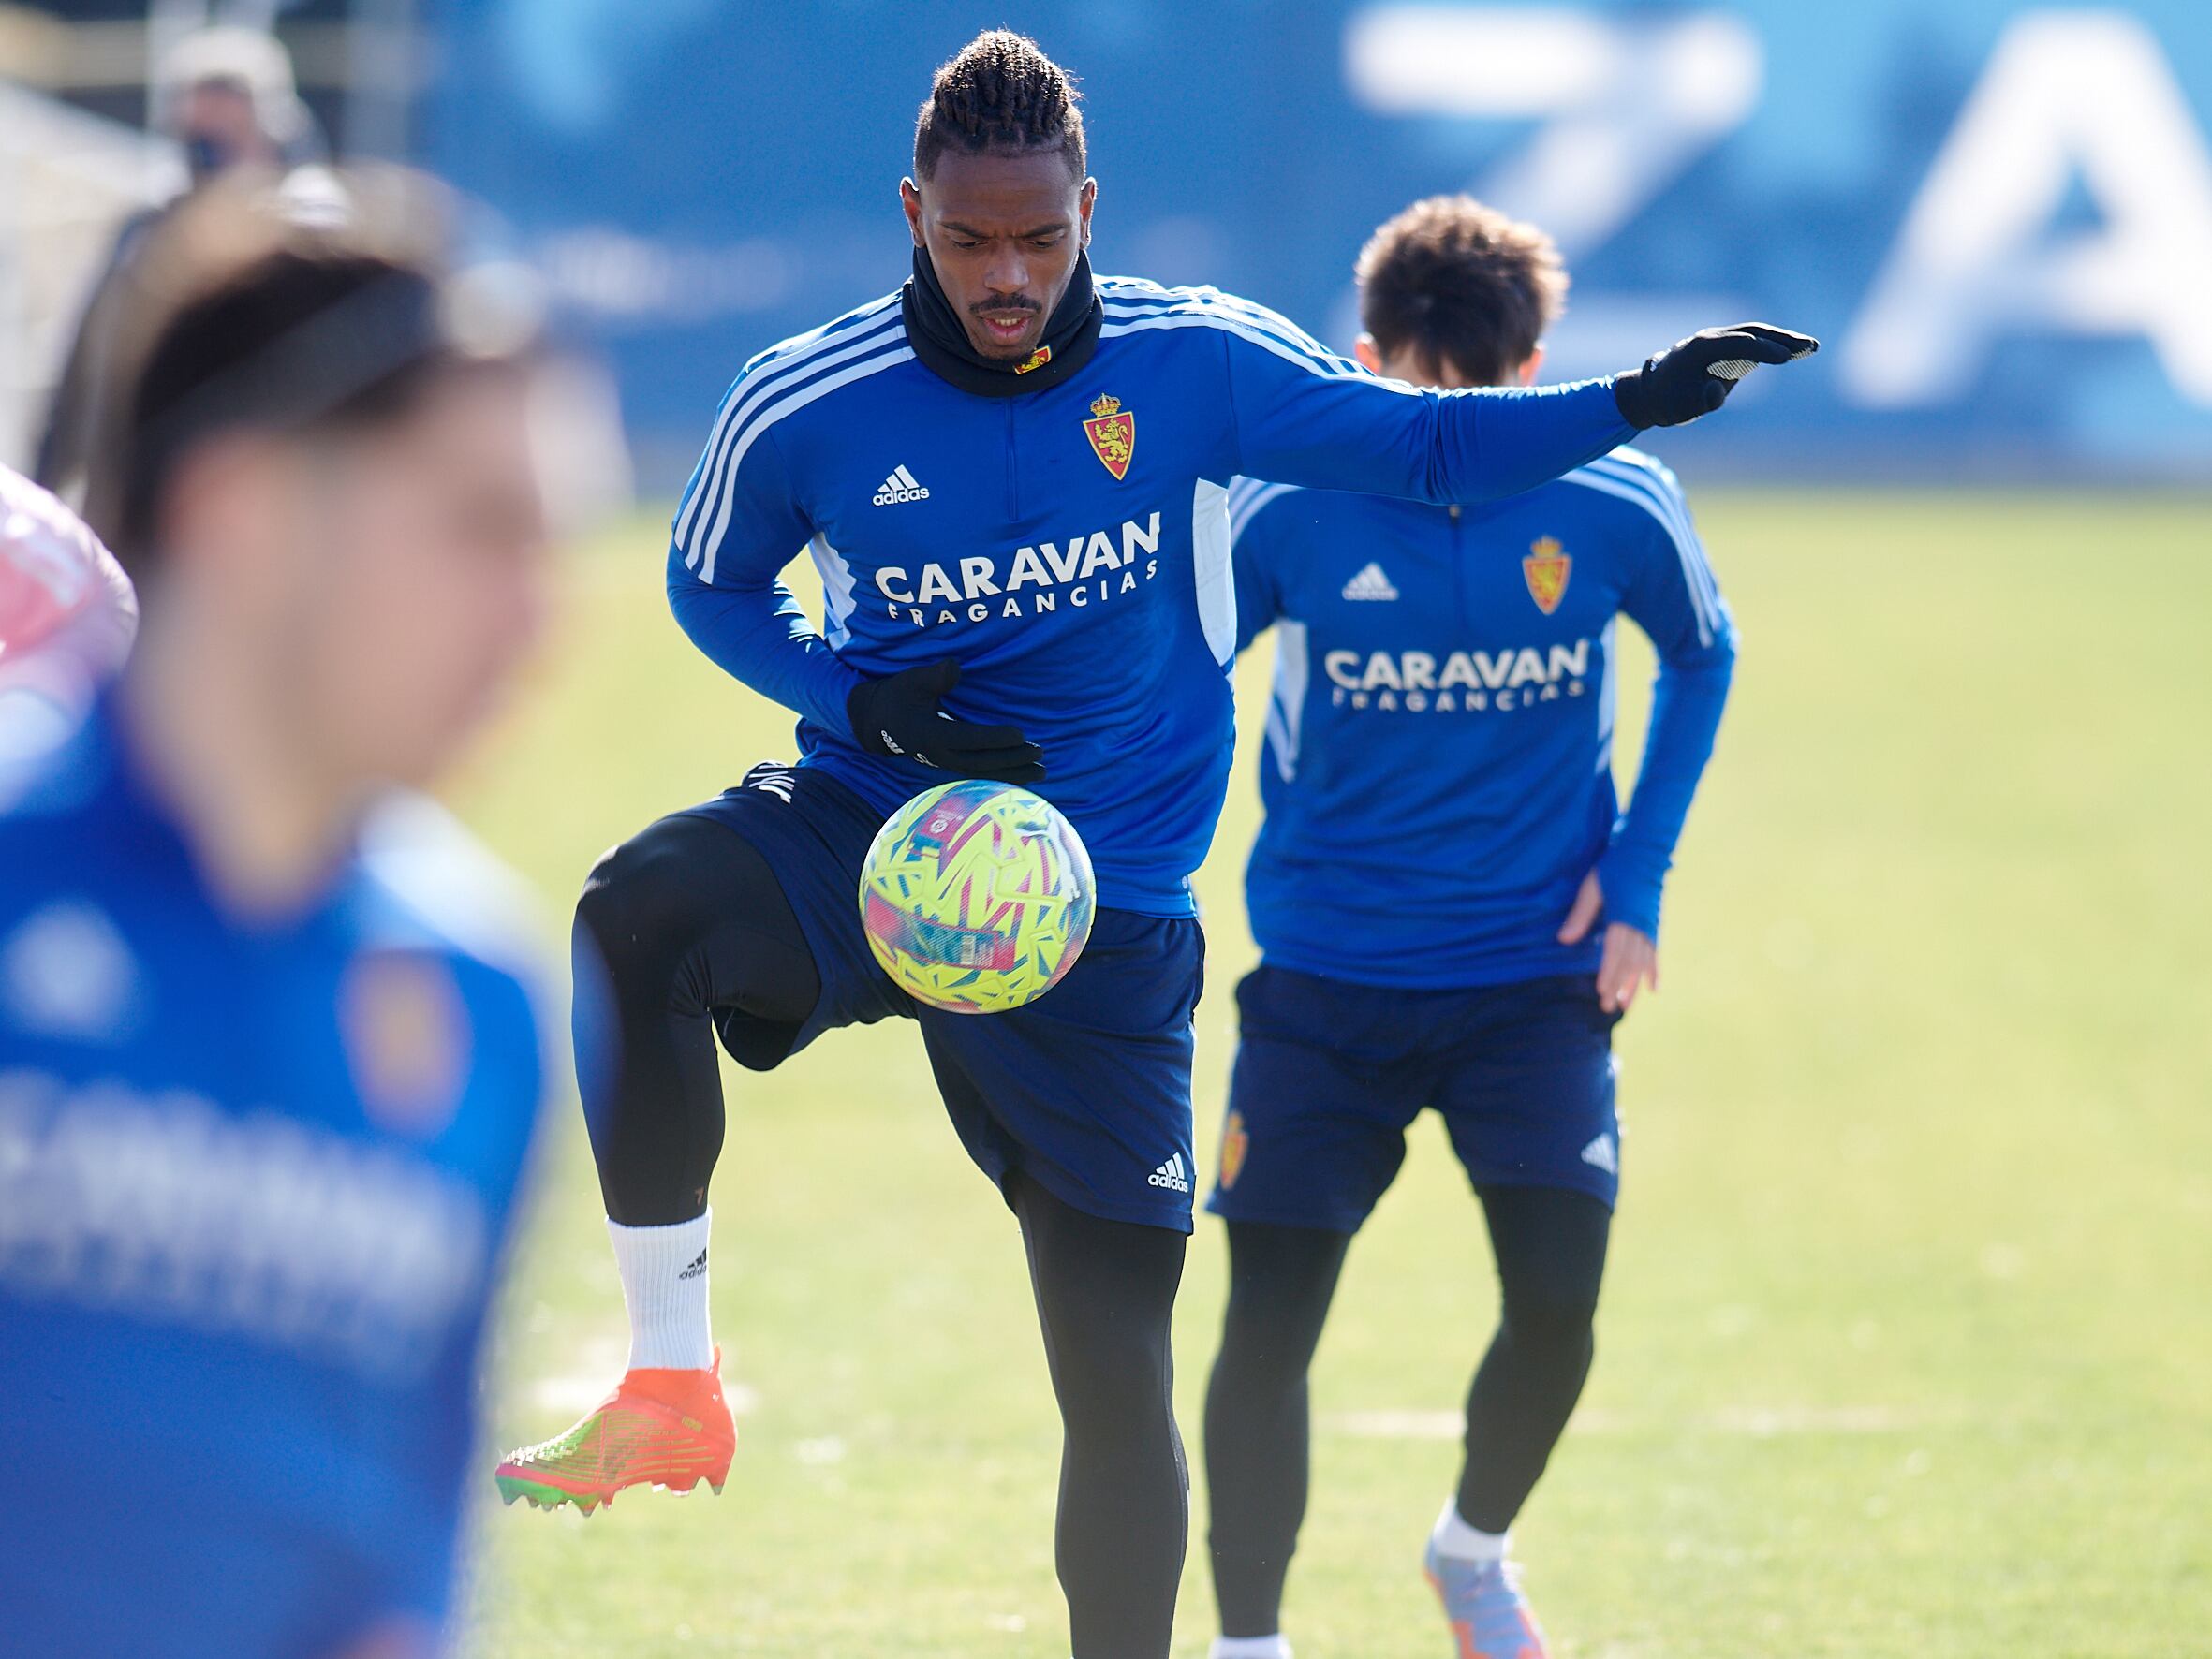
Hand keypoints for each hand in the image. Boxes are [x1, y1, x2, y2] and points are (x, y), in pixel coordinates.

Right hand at [846, 658, 1044, 782]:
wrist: (877, 722)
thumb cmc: (897, 696)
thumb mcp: (911, 680)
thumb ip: (933, 676)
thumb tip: (954, 666)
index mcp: (931, 734)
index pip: (968, 738)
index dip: (994, 738)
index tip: (1020, 734)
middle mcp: (939, 755)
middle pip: (982, 762)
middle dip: (1012, 759)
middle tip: (1040, 753)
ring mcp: (945, 764)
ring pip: (984, 774)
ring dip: (1013, 774)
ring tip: (1042, 772)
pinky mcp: (950, 766)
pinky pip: (980, 776)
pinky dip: (1003, 777)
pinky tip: (1024, 776)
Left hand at [1556, 870, 1658, 1015]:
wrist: (1643, 854)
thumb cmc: (1613, 868)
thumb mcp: (1592, 888)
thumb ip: (1580, 915)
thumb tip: (1563, 939)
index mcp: (1622, 917)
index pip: (1614, 951)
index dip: (1608, 972)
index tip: (1602, 990)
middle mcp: (1638, 926)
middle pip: (1628, 962)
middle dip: (1618, 986)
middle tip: (1607, 1007)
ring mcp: (1648, 927)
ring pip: (1642, 962)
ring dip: (1634, 985)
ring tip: (1625, 1006)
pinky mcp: (1653, 926)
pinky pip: (1655, 953)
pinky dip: (1655, 971)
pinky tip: (1654, 988)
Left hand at [1611, 323, 1818, 428]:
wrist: (1651, 393)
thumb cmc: (1667, 402)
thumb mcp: (1681, 407)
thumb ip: (1701, 400)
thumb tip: (1717, 390)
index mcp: (1701, 347)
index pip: (1740, 343)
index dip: (1765, 350)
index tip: (1788, 358)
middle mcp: (1710, 338)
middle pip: (1752, 332)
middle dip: (1781, 338)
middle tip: (1810, 346)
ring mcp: (1718, 341)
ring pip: (1754, 334)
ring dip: (1782, 339)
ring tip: (1810, 348)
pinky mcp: (1724, 349)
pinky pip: (1752, 343)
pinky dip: (1773, 346)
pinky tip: (1795, 352)